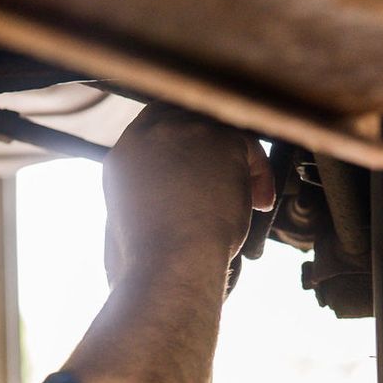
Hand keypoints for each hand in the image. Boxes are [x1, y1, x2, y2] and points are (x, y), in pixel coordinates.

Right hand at [103, 107, 273, 283]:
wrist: (170, 263)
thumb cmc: (150, 262)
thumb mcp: (127, 225)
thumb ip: (146, 198)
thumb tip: (165, 202)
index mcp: (123, 157)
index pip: (154, 128)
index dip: (182, 144)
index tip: (200, 169)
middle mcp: (148, 135)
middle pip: (189, 119)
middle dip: (211, 146)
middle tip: (227, 179)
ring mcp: (182, 131)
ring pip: (221, 131)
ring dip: (238, 163)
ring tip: (248, 200)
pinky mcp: (219, 139)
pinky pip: (248, 143)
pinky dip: (259, 172)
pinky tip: (258, 203)